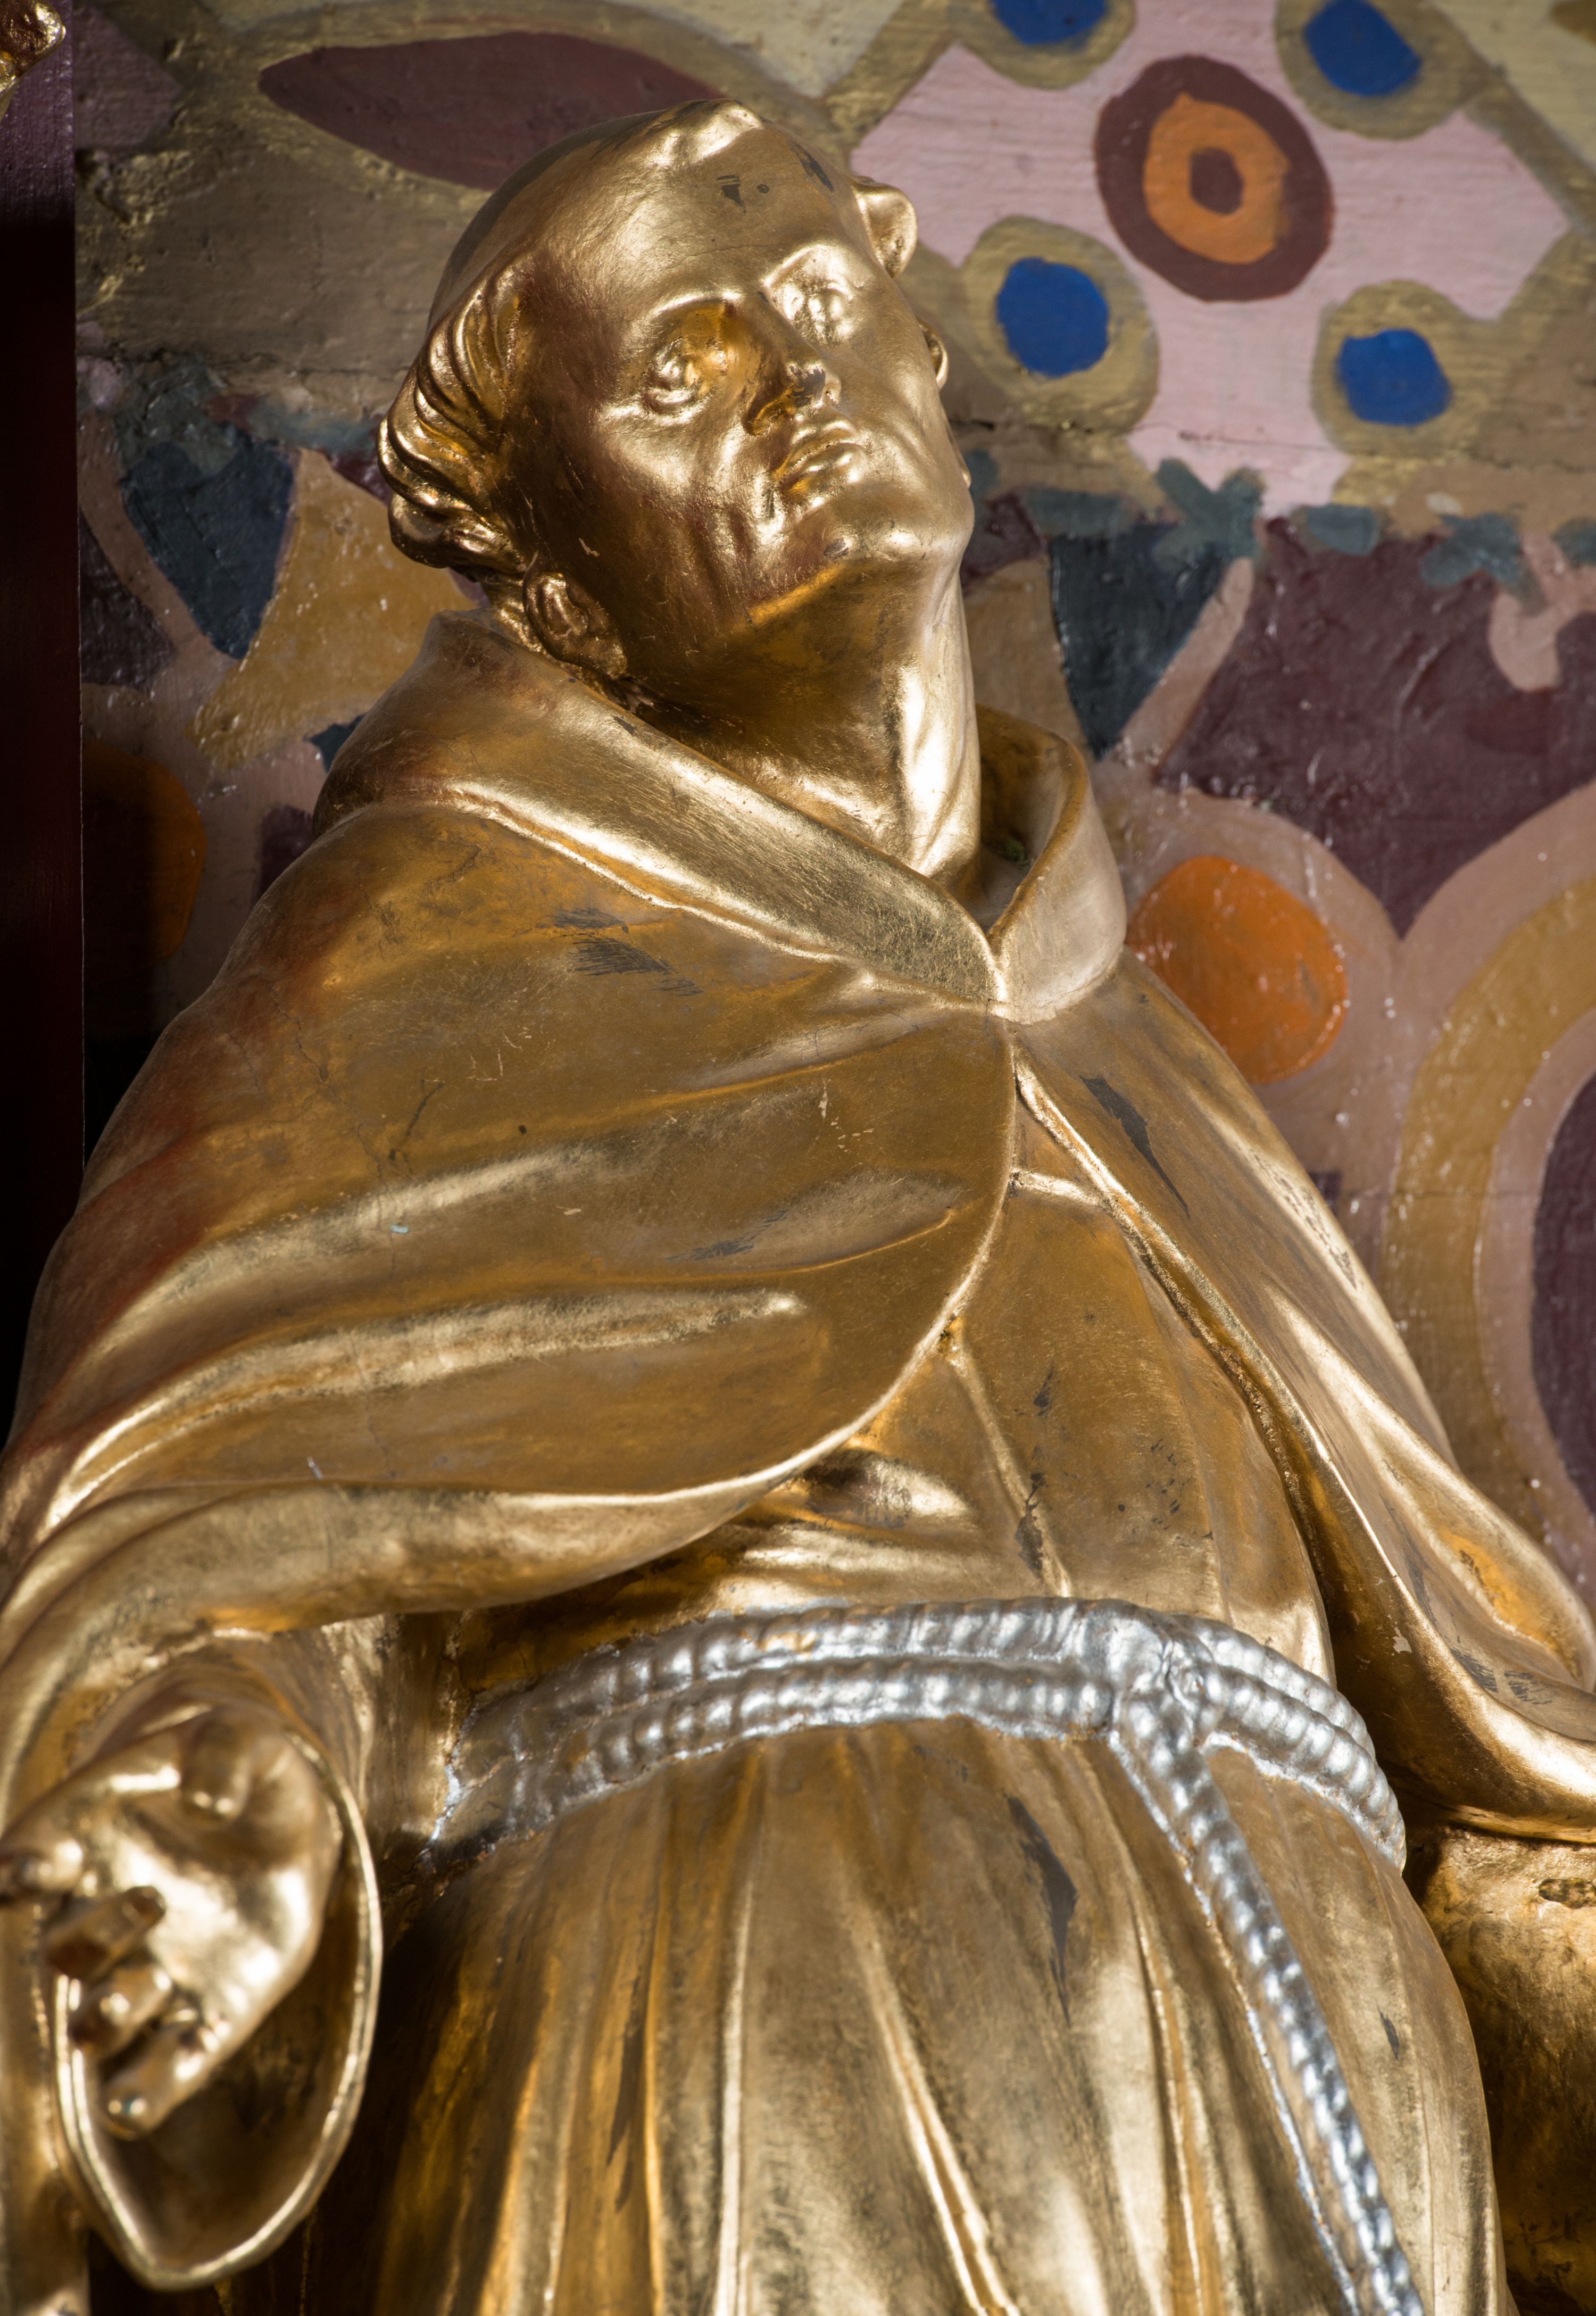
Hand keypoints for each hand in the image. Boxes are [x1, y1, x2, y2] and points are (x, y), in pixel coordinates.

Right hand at [0, 1700, 341, 2137]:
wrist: (290, 1825)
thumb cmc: (248, 1770)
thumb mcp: (244, 1738)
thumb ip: (223, 1756)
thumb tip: (208, 1805)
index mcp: (91, 1838)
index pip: (37, 1853)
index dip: (25, 1863)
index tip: (29, 1867)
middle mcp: (105, 1917)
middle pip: (71, 1945)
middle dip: (96, 1934)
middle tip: (150, 1898)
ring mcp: (150, 1974)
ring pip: (102, 2019)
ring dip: (106, 2019)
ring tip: (121, 2009)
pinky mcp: (204, 2020)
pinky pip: (163, 2069)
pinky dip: (146, 2091)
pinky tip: (131, 2110)